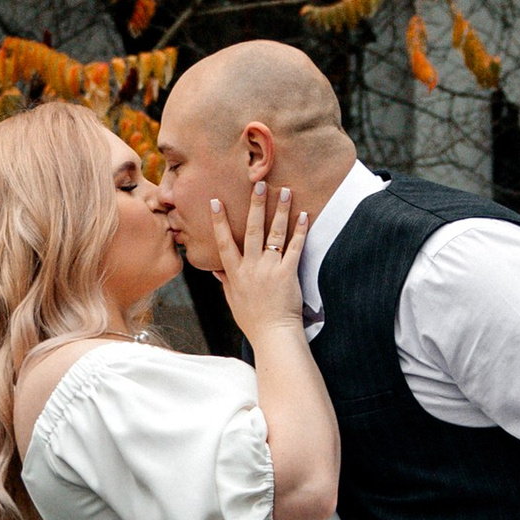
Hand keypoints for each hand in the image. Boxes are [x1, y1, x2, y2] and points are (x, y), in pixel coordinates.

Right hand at [211, 180, 309, 344]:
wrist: (272, 335)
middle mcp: (251, 268)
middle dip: (255, 205)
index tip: (215, 201)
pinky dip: (300, 231)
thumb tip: (214, 269)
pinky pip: (295, 248)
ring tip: (285, 191)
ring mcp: (269, 269)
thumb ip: (225, 281)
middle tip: (258, 184)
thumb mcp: (232, 300)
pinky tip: (305, 215)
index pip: (223, 242)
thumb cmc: (252, 320)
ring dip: (280, 211)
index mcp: (235, 273)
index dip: (219, 221)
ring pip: (274, 234)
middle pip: (251, 230)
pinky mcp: (288, 274)